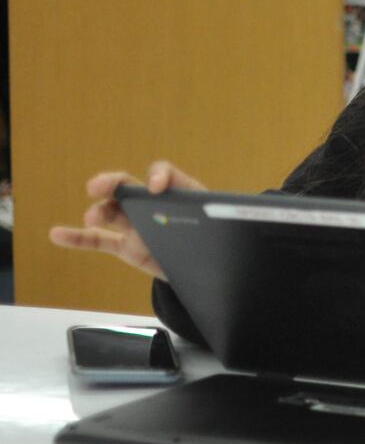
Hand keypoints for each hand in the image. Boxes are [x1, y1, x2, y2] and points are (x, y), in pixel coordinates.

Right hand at [48, 161, 206, 280]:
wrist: (206, 269)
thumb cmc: (214, 239)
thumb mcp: (218, 225)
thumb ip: (216, 217)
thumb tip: (229, 216)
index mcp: (179, 195)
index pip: (166, 174)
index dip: (159, 176)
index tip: (155, 187)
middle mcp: (154, 206)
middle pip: (129, 187)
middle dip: (113, 183)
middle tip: (98, 186)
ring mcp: (138, 225)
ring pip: (112, 211)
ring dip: (99, 210)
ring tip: (92, 217)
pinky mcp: (126, 246)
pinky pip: (99, 240)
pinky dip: (77, 237)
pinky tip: (56, 234)